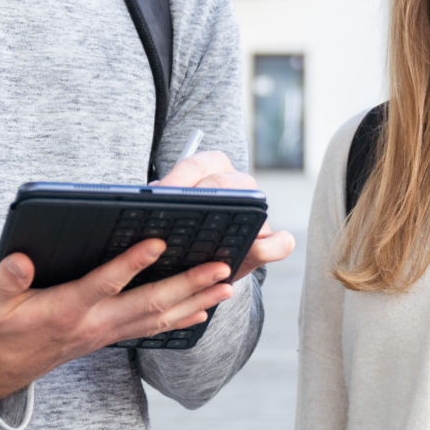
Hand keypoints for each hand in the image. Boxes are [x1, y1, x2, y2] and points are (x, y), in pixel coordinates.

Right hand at [0, 242, 235, 402]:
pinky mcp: (108, 338)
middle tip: (221, 267)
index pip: (105, 284)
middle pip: (149, 304)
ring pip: (158, 318)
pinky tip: (203, 310)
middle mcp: (94, 324)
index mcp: (66, 309)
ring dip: (195, 300)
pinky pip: (152, 329)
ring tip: (226, 285)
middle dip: (188, 284)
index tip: (159, 242)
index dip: (132, 263)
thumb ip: (6, 280)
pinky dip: (181, 319)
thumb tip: (21, 260)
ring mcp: (105, 334)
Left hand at [154, 150, 296, 281]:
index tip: (157, 195)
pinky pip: (279, 242)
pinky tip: (254, 251)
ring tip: (209, 237)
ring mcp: (259, 212)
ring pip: (253, 205)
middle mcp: (239, 184)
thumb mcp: (172, 213)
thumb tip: (150, 196)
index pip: (196, 165)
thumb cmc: (186, 231)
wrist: (206, 264)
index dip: (176, 179)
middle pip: (222, 183)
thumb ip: (162, 202)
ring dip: (231, 220)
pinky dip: (272, 246)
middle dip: (197, 198)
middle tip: (174, 215)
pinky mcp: (270, 240)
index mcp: (214, 168)